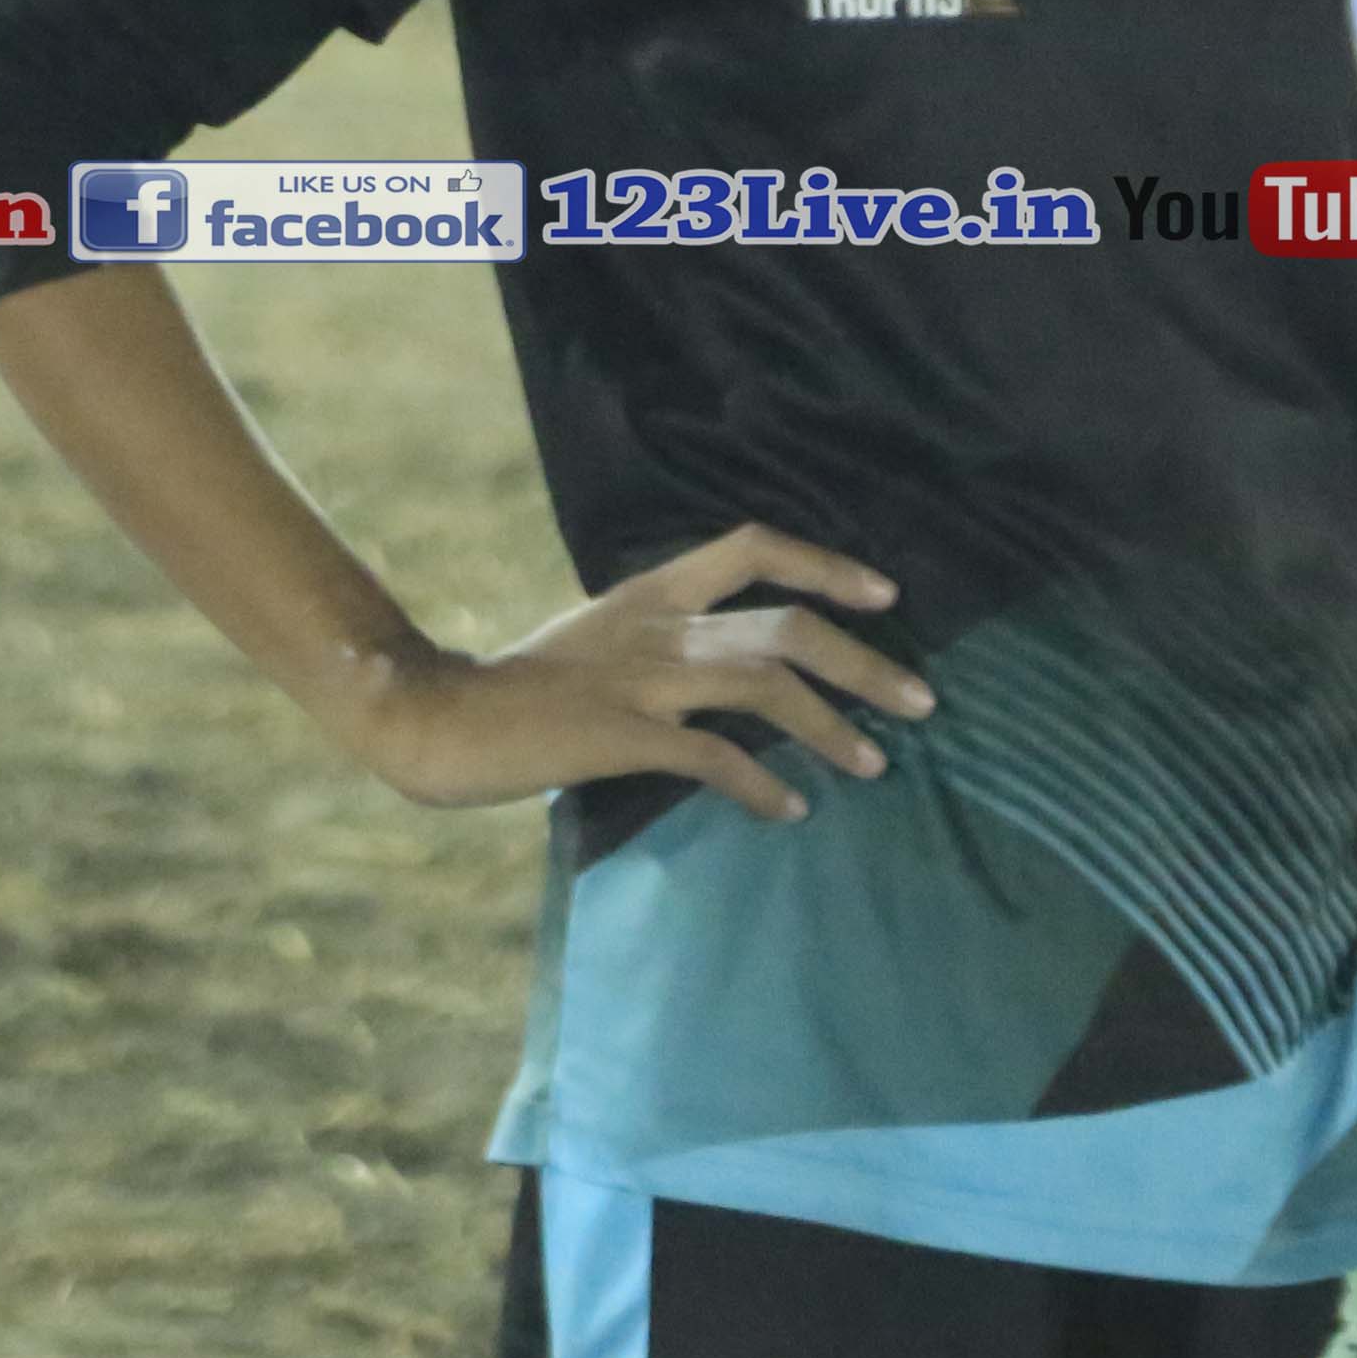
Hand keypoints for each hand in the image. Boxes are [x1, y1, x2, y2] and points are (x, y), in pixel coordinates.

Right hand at [340, 522, 931, 828]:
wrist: (434, 715)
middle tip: (922, 698)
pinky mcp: (621, 735)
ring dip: (833, 726)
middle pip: (786, 623)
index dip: (827, 564)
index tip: (886, 594)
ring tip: (876, 764)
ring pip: (766, 684)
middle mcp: (658, 625)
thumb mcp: (594, 644)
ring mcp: (641, 679)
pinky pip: (715, 757)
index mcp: (649, 592)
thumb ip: (658, 649)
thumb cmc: (514, 692)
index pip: (753, 545)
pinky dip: (762, 786)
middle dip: (865, 660)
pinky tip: (790, 812)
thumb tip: (726, 675)